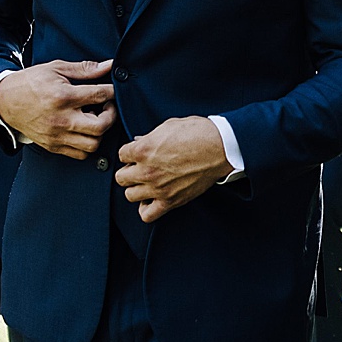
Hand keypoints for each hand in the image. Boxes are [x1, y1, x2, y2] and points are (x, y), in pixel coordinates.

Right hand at [0, 59, 115, 161]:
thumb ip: (85, 69)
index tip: (113, 90)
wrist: (5, 101)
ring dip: (99, 132)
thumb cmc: (31, 83)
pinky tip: (84, 130)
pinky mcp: (53, 146)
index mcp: (62, 96)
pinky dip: (87, 144)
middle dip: (110, 115)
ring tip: (94, 119)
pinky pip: (80, 154)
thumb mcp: (56, 68)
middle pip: (100, 126)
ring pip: (93, 145)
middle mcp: (61, 119)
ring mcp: (57, 135)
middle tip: (106, 106)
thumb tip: (108, 66)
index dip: (112, 91)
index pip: (99, 95)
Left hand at [114, 115, 230, 222]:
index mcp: (143, 150)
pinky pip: (147, 215)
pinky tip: (152, 199)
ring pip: (130, 196)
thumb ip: (150, 135)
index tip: (138, 154)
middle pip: (121, 178)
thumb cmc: (198, 133)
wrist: (221, 148)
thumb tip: (139, 140)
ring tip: (145, 183)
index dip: (130, 153)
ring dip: (136, 189)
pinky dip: (146, 209)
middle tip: (140, 168)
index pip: (121, 155)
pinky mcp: (171, 201)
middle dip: (129, 171)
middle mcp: (146, 171)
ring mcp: (158, 188)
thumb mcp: (169, 126)